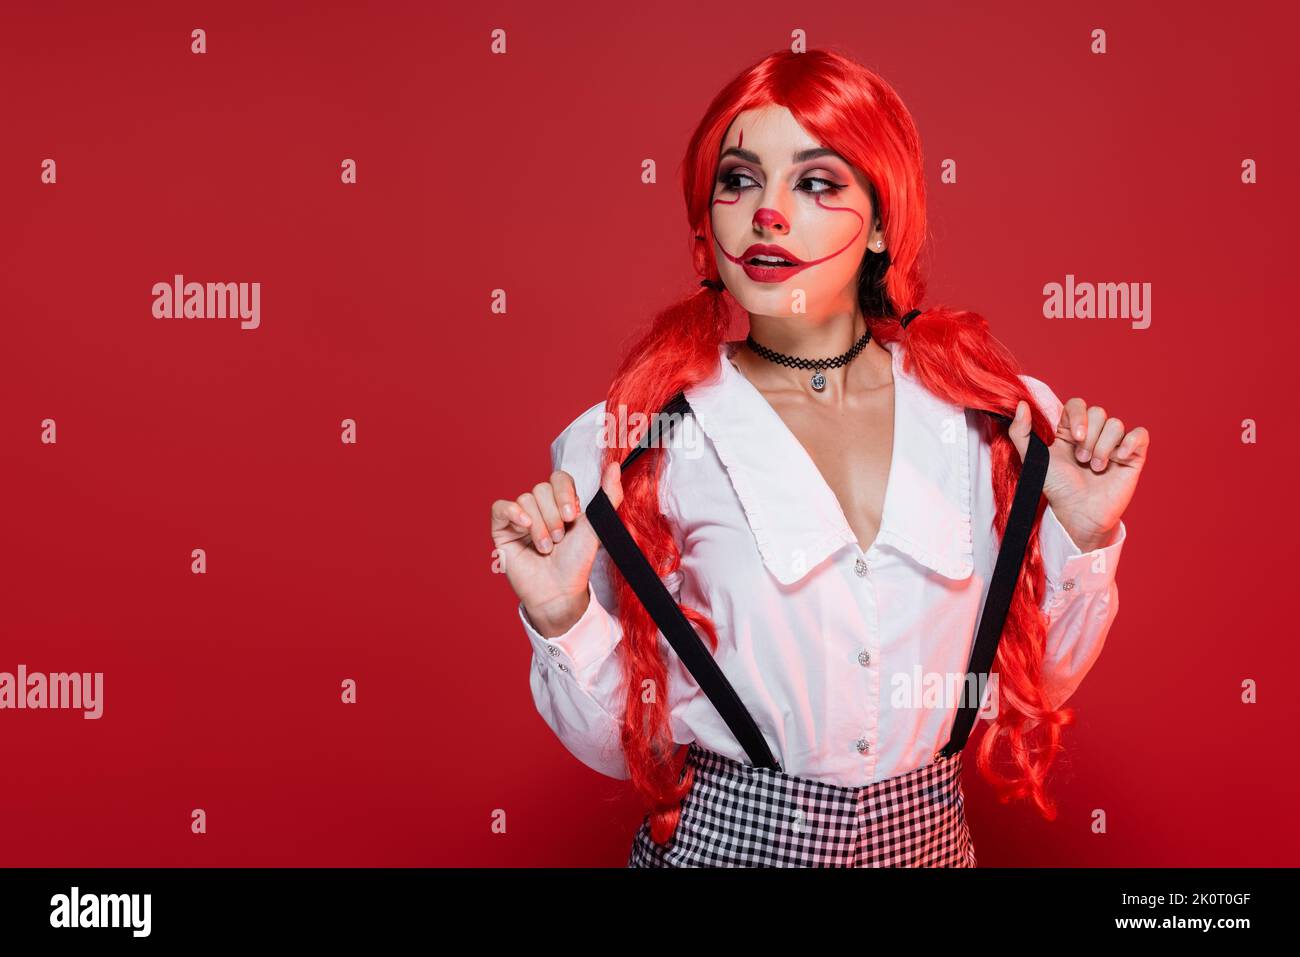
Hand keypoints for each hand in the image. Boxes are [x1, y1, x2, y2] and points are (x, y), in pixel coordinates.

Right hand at [490, 460, 624, 636]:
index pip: (559, 479)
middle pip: (541, 489)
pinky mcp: (502, 530)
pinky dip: (512, 512)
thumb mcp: (597, 526)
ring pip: (525, 500)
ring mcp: (520, 518)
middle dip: (553, 516)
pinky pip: (500, 507)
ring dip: (540, 526)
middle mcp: (540, 507)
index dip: (564, 494)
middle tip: (560, 539)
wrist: (560, 591)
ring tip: (546, 547)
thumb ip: (609, 496)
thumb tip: (614, 466)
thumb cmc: (576, 562)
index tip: (572, 516)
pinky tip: (524, 526)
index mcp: (561, 503)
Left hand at [1009, 396, 1148, 552]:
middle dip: (1089, 438)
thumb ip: (1020, 432)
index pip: (1078, 404)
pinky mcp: (1132, 456)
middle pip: (1098, 412)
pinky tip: (1120, 457)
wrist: (1078, 513)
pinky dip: (1131, 442)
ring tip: (1096, 468)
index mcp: (1070, 430)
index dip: (1078, 416)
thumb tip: (1021, 405)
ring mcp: (1114, 444)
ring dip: (1104, 448)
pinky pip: (1140, 434)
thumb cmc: (1056, 488)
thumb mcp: (1032, 458)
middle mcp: (1093, 434)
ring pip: (1116, 424)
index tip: (1074, 437)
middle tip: (1081, 460)